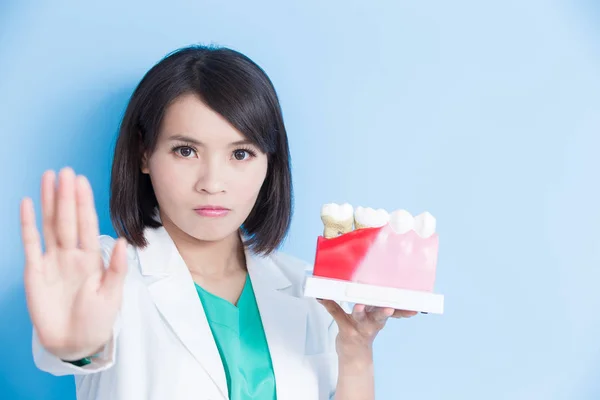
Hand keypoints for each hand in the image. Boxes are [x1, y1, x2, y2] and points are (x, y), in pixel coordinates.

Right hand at [20, 168, 127, 360]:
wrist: (75, 342)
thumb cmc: (97, 319)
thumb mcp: (112, 295)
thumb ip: (116, 268)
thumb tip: (122, 241)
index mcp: (91, 258)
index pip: (87, 224)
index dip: (84, 202)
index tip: (82, 181)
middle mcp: (71, 254)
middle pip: (67, 218)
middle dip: (66, 195)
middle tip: (65, 171)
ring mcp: (52, 260)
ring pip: (50, 224)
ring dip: (49, 202)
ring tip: (48, 178)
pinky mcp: (35, 271)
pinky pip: (30, 243)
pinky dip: (27, 224)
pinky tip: (27, 204)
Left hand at [318, 300, 416, 360]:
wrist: (355, 356)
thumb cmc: (366, 330)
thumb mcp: (379, 320)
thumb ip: (389, 311)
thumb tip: (407, 302)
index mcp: (381, 317)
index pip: (394, 312)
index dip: (403, 310)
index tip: (411, 308)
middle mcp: (372, 322)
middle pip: (380, 316)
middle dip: (385, 312)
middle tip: (390, 308)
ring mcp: (359, 326)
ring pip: (360, 317)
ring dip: (359, 311)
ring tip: (359, 305)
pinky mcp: (345, 328)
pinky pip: (337, 313)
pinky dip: (328, 303)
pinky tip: (322, 298)